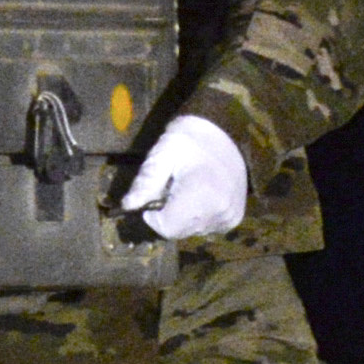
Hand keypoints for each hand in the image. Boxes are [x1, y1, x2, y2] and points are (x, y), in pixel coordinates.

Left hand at [118, 113, 249, 241]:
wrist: (226, 132)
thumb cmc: (190, 139)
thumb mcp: (163, 153)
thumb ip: (146, 181)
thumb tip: (127, 206)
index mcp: (202, 195)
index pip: (167, 228)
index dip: (154, 216)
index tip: (156, 195)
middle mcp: (220, 211)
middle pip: (179, 231)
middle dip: (168, 215)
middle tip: (172, 188)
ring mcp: (230, 216)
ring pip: (192, 231)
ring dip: (183, 216)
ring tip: (188, 188)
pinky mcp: (235, 218)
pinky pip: (206, 228)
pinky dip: (197, 216)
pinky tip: (201, 194)